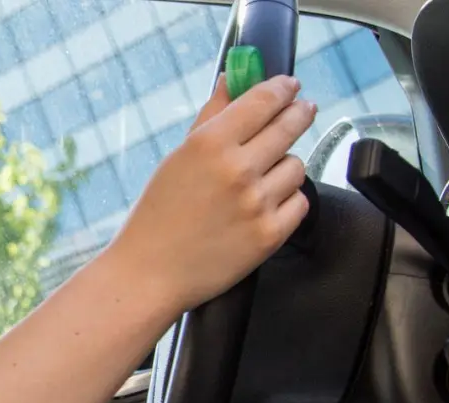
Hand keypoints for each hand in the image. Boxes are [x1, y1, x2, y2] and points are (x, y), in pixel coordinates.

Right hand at [103, 74, 316, 314]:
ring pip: (297, 165)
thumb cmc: (156, 217)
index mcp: (209, 145)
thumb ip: (210, 117)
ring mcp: (256, 203)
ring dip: (284, 167)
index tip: (289, 86)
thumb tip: (231, 80)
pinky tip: (263, 207)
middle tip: (300, 111)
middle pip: (290, 125)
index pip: (264, 100)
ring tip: (261, 180)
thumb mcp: (177, 160)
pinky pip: (299, 202)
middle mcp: (237, 170)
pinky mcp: (270, 234)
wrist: (148, 275)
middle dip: (298, 113)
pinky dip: (286, 202)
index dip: (283, 88)